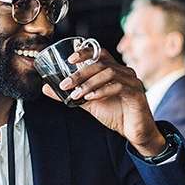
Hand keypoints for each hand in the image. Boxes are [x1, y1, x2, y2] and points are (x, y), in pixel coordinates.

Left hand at [42, 48, 165, 155]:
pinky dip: (101, 91)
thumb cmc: (116, 114)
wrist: (135, 132)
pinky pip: (117, 87)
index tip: (70, 59)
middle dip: (80, 73)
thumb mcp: (89, 103)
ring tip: (76, 94)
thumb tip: (47, 88)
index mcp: (114, 70)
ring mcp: (132, 81)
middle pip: (101, 63)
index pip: (100, 53)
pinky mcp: (136, 93)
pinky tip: (90, 98)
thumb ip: (71, 94)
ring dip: (89, 83)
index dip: (85, 52)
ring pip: (108, 73)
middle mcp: (124, 72)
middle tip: (65, 84)